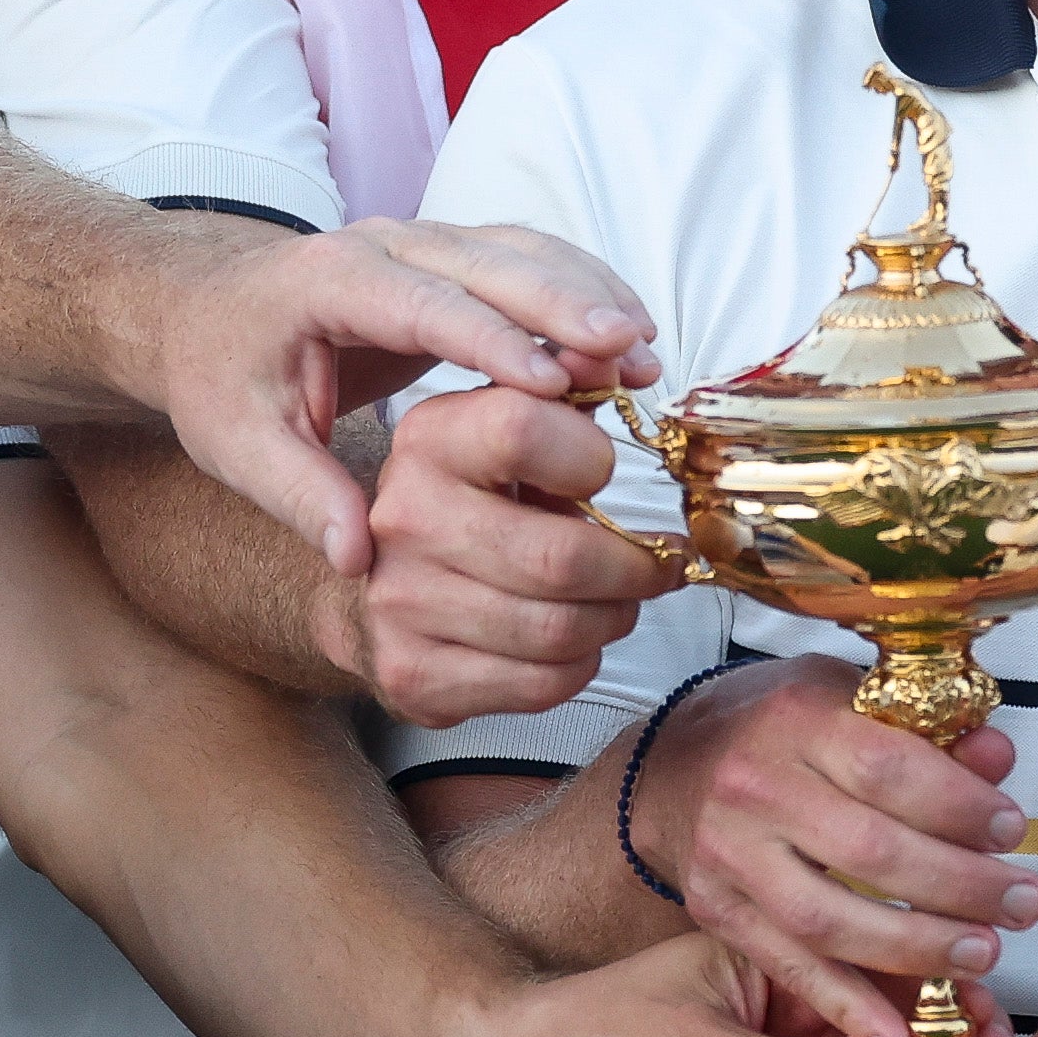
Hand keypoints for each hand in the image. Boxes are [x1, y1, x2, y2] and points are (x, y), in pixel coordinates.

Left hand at [153, 220, 654, 580]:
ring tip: (644, 352)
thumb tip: (357, 557)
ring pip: (520, 249)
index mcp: (327, 283)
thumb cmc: (222, 377)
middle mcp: (381, 246)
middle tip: (631, 349)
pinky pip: (527, 259)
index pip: (421, 305)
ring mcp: (421, 242)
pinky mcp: (450, 257)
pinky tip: (625, 338)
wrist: (202, 310)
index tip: (551, 387)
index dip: (490, 339)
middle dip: (565, 303)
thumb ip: (299, 496)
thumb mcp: (239, 446)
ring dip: (587, 293)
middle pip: (488, 260)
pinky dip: (581, 290)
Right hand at [366, 386, 674, 724]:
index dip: (590, 459)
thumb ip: (567, 389)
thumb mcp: (510, 429)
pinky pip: (540, 682)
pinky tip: (573, 641)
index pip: (522, 428)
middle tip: (655, 564)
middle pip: (558, 558)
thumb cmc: (473, 501)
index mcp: (428, 440)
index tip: (603, 474)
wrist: (382, 587)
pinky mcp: (413, 674)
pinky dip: (579, 665)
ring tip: (617, 600)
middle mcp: (403, 518)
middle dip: (632, 568)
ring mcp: (401, 602)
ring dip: (612, 618)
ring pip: (558, 629)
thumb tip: (618, 354)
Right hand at [645, 655, 1033, 1036]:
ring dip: (917, 948)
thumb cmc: (783, 729)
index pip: (890, 769)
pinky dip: (846, 1009)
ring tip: (981, 955)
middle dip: (959, 887)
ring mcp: (730, 856)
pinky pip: (790, 968)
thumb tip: (996, 758)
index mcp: (797, 720)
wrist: (676, 765)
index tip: (1011, 832)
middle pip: (870, 851)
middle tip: (1022, 905)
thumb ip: (928, 731)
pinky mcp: (718, 912)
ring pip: (830, 921)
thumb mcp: (852, 699)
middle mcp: (754, 788)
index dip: (960, 807)